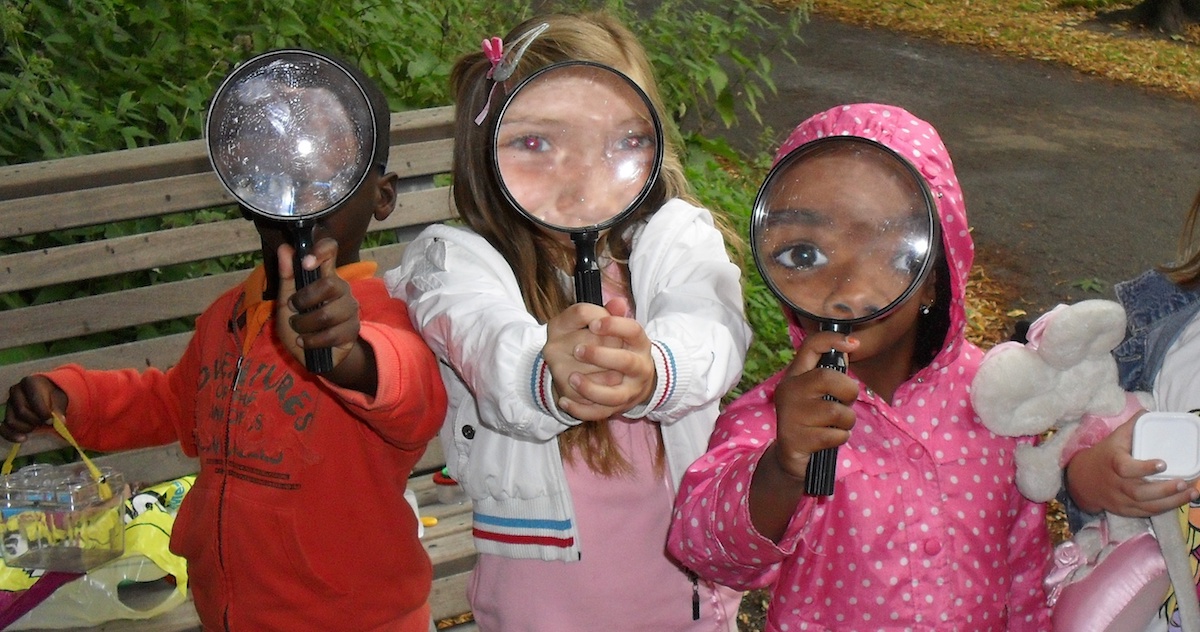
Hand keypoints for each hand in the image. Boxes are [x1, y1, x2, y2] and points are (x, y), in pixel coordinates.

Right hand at [3, 376, 67, 441]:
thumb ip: (59, 409)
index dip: (43, 412)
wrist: (47, 396)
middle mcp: (16, 390)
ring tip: (37, 426)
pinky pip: (3, 427)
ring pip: (12, 420)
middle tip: (45, 423)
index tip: (51, 420)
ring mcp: (9, 402)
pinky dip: (11, 435)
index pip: (34, 399)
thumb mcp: (60, 399)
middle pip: (22, 411)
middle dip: (35, 420)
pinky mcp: (6, 415)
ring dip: (26, 427)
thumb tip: (60, 421)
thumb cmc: (53, 396)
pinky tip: (23, 438)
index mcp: (30, 382)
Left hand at [276, 240, 376, 393]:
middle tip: (294, 309)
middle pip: (330, 284)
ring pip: (328, 313)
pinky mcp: (353, 330)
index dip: (321, 251)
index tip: (306, 263)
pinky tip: (305, 342)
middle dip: (305, 300)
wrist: (312, 356)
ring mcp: (350, 310)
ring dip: (305, 325)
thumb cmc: (299, 325)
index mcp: (325, 277)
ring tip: (299, 331)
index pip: (331, 251)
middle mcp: (342, 289)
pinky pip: (331, 334)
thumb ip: (286, 277)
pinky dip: (311, 341)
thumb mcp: (286, 301)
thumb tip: (285, 248)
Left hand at [558, 297, 654, 420]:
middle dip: (601, 356)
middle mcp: (640, 368)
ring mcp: (630, 391)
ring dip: (590, 388)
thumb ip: (612, 316)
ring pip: (613, 395)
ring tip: (571, 377)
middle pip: (626, 362)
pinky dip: (581, 410)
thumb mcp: (620, 331)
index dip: (614, 326)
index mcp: (640, 344)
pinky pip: (599, 414)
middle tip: (577, 349)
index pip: (633, 331)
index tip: (593, 323)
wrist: (638, 381)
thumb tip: (616, 302)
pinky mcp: (617, 409)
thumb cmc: (622, 348)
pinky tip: (563, 400)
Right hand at [770, 330, 860, 480]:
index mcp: (794, 376)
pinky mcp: (795, 438)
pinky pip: (835, 435)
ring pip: (837, 411)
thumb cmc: (811, 420)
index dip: (832, 339)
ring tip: (838, 425)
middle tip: (846, 403)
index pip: (810, 346)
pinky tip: (830, 438)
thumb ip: (830, 372)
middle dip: (849, 392)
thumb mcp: (816, 393)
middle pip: (828, 378)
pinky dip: (840, 438)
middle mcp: (788, 391)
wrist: (791, 457)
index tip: (852, 345)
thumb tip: (849, 346)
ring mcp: (790, 415)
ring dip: (847, 421)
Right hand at [1067, 413, 1198, 516]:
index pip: (1126, 468)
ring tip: (1191, 493)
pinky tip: (1180, 501)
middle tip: (1185, 482)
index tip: (1163, 463)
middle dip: (1164, 489)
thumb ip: (1131, 426)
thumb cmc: (1103, 455)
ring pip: (1146, 505)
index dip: (1144, 468)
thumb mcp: (1113, 438)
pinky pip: (1146, 512)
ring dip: (1171, 501)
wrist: (1082, 480)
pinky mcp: (1125, 510)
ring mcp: (1120, 499)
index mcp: (1113, 463)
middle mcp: (1116, 484)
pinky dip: (1164, 508)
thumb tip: (1149, 412)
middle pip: (1139, 492)